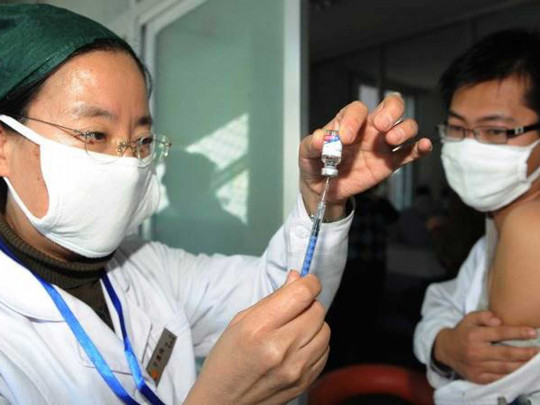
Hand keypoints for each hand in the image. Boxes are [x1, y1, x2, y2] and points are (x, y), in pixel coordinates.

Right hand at [184, 271, 328, 404]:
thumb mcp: (241, 321)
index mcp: (259, 329)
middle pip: (317, 311)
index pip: (301, 294)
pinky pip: (325, 351)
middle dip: (309, 304)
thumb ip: (273, 298)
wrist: (223, 402)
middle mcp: (280, 349)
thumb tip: (297, 277)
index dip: (309, 282)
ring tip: (294, 330)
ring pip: (326, 330)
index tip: (307, 281)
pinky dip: (316, 344)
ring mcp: (296, 368)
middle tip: (294, 309)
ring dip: (314, 324)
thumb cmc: (228, 359)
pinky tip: (298, 346)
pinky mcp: (305, 382)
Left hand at [299, 94, 431, 218]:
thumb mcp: (306, 154)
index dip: (353, 119)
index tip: (344, 139)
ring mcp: (382, 144)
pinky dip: (420, 148)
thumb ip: (312, 145)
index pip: (357, 110)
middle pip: (391, 106)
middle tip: (381, 126)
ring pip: (405, 127)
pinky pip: (410, 152)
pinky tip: (424, 146)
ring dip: (404, 129)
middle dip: (391, 110)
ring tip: (392, 140)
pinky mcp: (390, 162)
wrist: (323, 189)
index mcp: (348, 122)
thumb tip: (320, 138)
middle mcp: (370, 128)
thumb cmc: (315, 164)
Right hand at [434, 311, 537, 383]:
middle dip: (524, 353)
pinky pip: (498, 378)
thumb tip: (499, 320)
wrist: (445, 350)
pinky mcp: (478, 378)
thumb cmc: (462, 332)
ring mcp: (477, 367)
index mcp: (474, 335)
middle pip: (505, 353)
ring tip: (533, 361)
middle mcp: (476, 352)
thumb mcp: (469, 319)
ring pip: (504, 367)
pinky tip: (520, 370)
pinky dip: (511, 375)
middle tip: (537, 351)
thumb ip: (484, 316)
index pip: (499, 333)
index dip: (517, 333)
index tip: (532, 332)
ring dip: (521, 365)